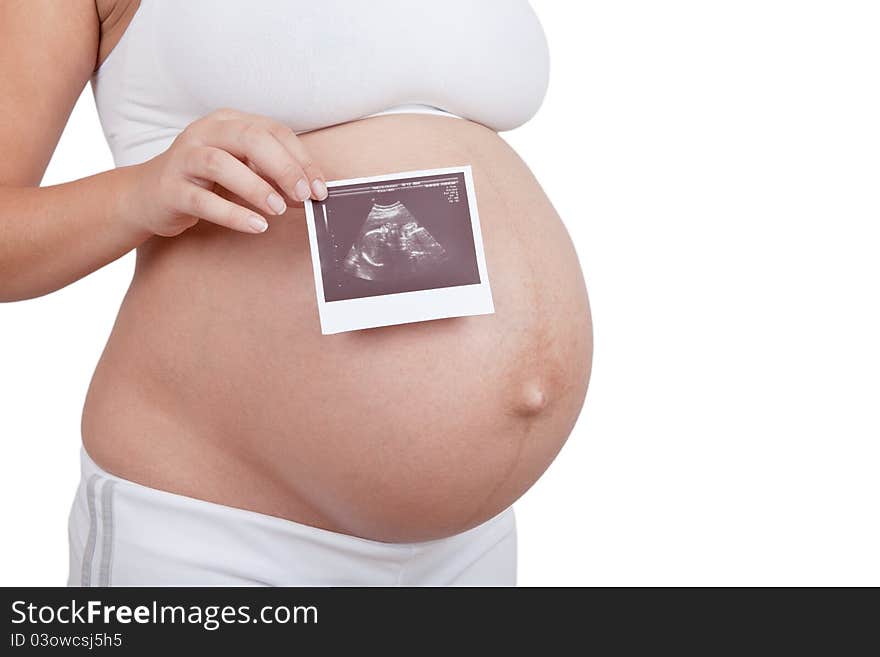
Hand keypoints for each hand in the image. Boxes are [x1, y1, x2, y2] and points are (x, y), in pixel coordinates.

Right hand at [132, 108, 326, 236]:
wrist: (147, 196)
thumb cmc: (204, 182)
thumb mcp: (242, 171)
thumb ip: (273, 177)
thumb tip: (310, 193)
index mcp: (228, 122)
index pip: (273, 131)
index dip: (301, 159)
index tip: (320, 188)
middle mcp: (205, 133)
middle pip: (249, 139)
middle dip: (283, 167)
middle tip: (304, 195)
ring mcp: (184, 158)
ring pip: (221, 164)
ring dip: (256, 187)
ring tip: (277, 209)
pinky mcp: (170, 188)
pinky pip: (202, 200)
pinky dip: (232, 213)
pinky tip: (256, 225)